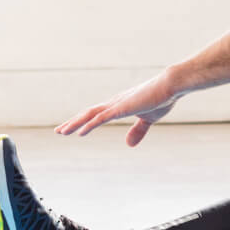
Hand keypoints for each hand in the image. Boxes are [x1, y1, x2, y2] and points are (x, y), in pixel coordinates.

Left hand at [56, 71, 181, 146]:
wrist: (171, 85)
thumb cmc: (162, 98)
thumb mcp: (149, 118)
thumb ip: (138, 130)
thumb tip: (128, 145)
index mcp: (120, 105)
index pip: (96, 113)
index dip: (83, 120)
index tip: (71, 127)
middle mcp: (114, 103)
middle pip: (88, 113)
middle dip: (73, 122)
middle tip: (59, 131)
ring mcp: (117, 105)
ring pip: (90, 115)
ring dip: (75, 123)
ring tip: (62, 132)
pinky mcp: (122, 108)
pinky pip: (101, 118)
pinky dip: (89, 125)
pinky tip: (80, 132)